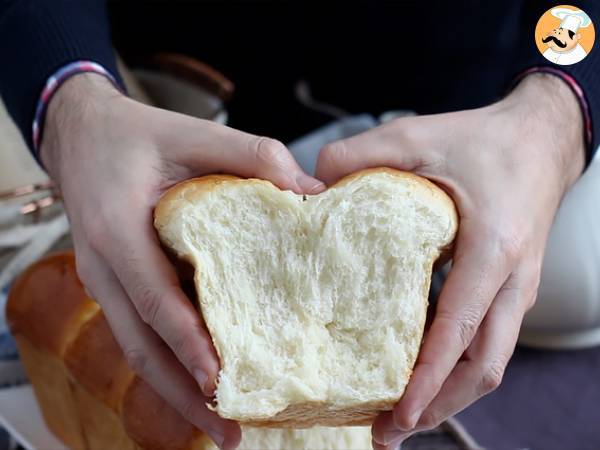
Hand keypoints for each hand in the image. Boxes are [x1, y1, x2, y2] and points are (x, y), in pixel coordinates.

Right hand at [41, 73, 324, 449]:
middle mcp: (106, 269)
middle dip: (183, 395)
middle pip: (142, 347)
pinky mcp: (118, 287)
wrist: (83, 136)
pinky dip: (168, 366)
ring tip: (220, 428)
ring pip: (138, 352)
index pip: (157, 301)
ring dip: (175, 393)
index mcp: (119, 232)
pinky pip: (141, 335)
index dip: (189, 344)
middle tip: (230, 433)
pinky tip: (200, 386)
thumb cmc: (136, 136)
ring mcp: (106, 284)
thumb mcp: (192, 134)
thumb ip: (251, 155)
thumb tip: (312, 192)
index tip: (221, 381)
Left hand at [314, 74, 584, 448]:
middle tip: (389, 433)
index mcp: (494, 249)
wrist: (540, 140)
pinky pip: (485, 341)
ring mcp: (515, 290)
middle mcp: (511, 282)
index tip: (397, 415)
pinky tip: (420, 373)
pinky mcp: (508, 289)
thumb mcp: (419, 135)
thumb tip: (309, 184)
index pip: (459, 329)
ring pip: (489, 362)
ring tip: (401, 418)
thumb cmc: (486, 141)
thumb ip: (360, 154)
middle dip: (439, 407)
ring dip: (449, 396)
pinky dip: (455, 367)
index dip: (429, 379)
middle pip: (483, 367)